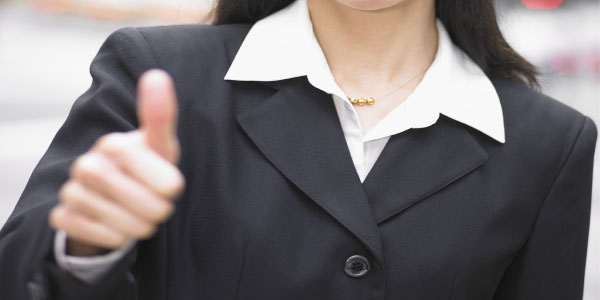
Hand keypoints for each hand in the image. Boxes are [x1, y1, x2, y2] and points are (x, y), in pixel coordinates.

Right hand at [49, 70, 184, 255]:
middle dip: (158, 209)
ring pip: (123, 225)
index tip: (171, 186)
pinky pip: (101, 236)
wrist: (113, 197)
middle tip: (156, 203)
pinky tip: (116, 224)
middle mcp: (86, 165)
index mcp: (113, 145)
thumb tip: (157, 75)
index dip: (169, 187)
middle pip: (143, 204)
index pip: (161, 179)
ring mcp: (72, 191)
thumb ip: (160, 116)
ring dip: (140, 225)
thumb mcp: (160, 145)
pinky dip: (116, 236)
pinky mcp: (63, 216)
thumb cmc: (145, 168)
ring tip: (140, 214)